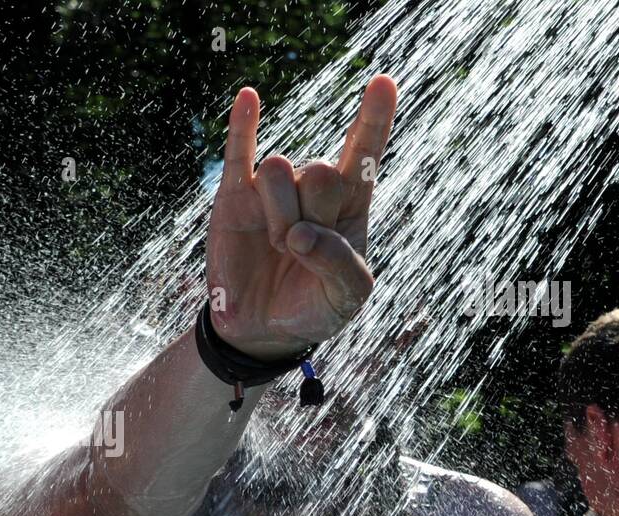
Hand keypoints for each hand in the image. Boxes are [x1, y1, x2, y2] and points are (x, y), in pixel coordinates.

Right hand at [206, 75, 396, 357]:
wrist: (264, 328)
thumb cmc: (314, 307)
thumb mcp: (348, 296)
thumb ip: (339, 263)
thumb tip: (302, 234)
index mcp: (349, 205)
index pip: (363, 153)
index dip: (374, 119)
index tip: (383, 84)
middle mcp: (312, 189)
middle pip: (319, 168)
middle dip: (310, 212)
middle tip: (298, 248)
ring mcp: (272, 191)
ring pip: (278, 170)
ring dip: (279, 213)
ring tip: (278, 245)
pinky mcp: (235, 198)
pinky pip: (239, 153)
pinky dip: (243, 125)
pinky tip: (248, 98)